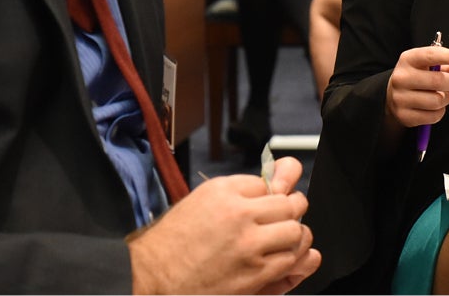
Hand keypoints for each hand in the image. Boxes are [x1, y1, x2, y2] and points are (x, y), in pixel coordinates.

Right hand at [129, 160, 319, 293]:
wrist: (152, 276)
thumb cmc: (172, 241)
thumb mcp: (202, 200)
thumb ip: (241, 190)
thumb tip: (284, 173)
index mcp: (223, 191)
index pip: (269, 183)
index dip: (271, 194)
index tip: (268, 203)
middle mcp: (238, 214)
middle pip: (290, 204)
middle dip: (291, 210)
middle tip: (285, 218)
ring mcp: (248, 244)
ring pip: (296, 231)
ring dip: (293, 235)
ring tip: (282, 240)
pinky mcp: (254, 273)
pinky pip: (290, 260)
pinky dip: (291, 259)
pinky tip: (278, 258)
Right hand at [384, 44, 448, 129]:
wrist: (393, 97)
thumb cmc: (417, 77)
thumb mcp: (426, 65)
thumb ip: (445, 65)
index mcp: (408, 59)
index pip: (430, 55)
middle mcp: (401, 77)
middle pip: (438, 80)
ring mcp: (400, 98)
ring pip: (438, 100)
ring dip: (447, 99)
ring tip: (442, 96)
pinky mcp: (404, 116)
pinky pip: (433, 116)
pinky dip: (440, 112)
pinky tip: (434, 107)